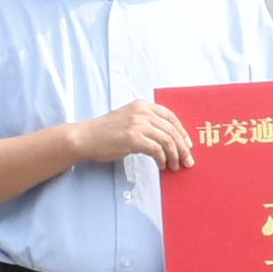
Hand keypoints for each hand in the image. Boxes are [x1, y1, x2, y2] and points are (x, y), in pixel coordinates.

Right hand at [71, 99, 192, 171]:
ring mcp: (137, 124)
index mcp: (142, 105)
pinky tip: (162, 166)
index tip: (187, 145)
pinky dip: (162, 159)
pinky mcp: (133, 138)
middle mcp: (142, 112)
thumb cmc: (106, 132)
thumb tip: (169, 140)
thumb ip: (147, 124)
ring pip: (168, 141)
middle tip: (188, 161)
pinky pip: (157, 150)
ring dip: (175, 156)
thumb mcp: (129, 120)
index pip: (171, 116)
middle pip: (172, 130)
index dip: (182, 132)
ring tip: (176, 166)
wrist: (85, 137)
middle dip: (183, 148)